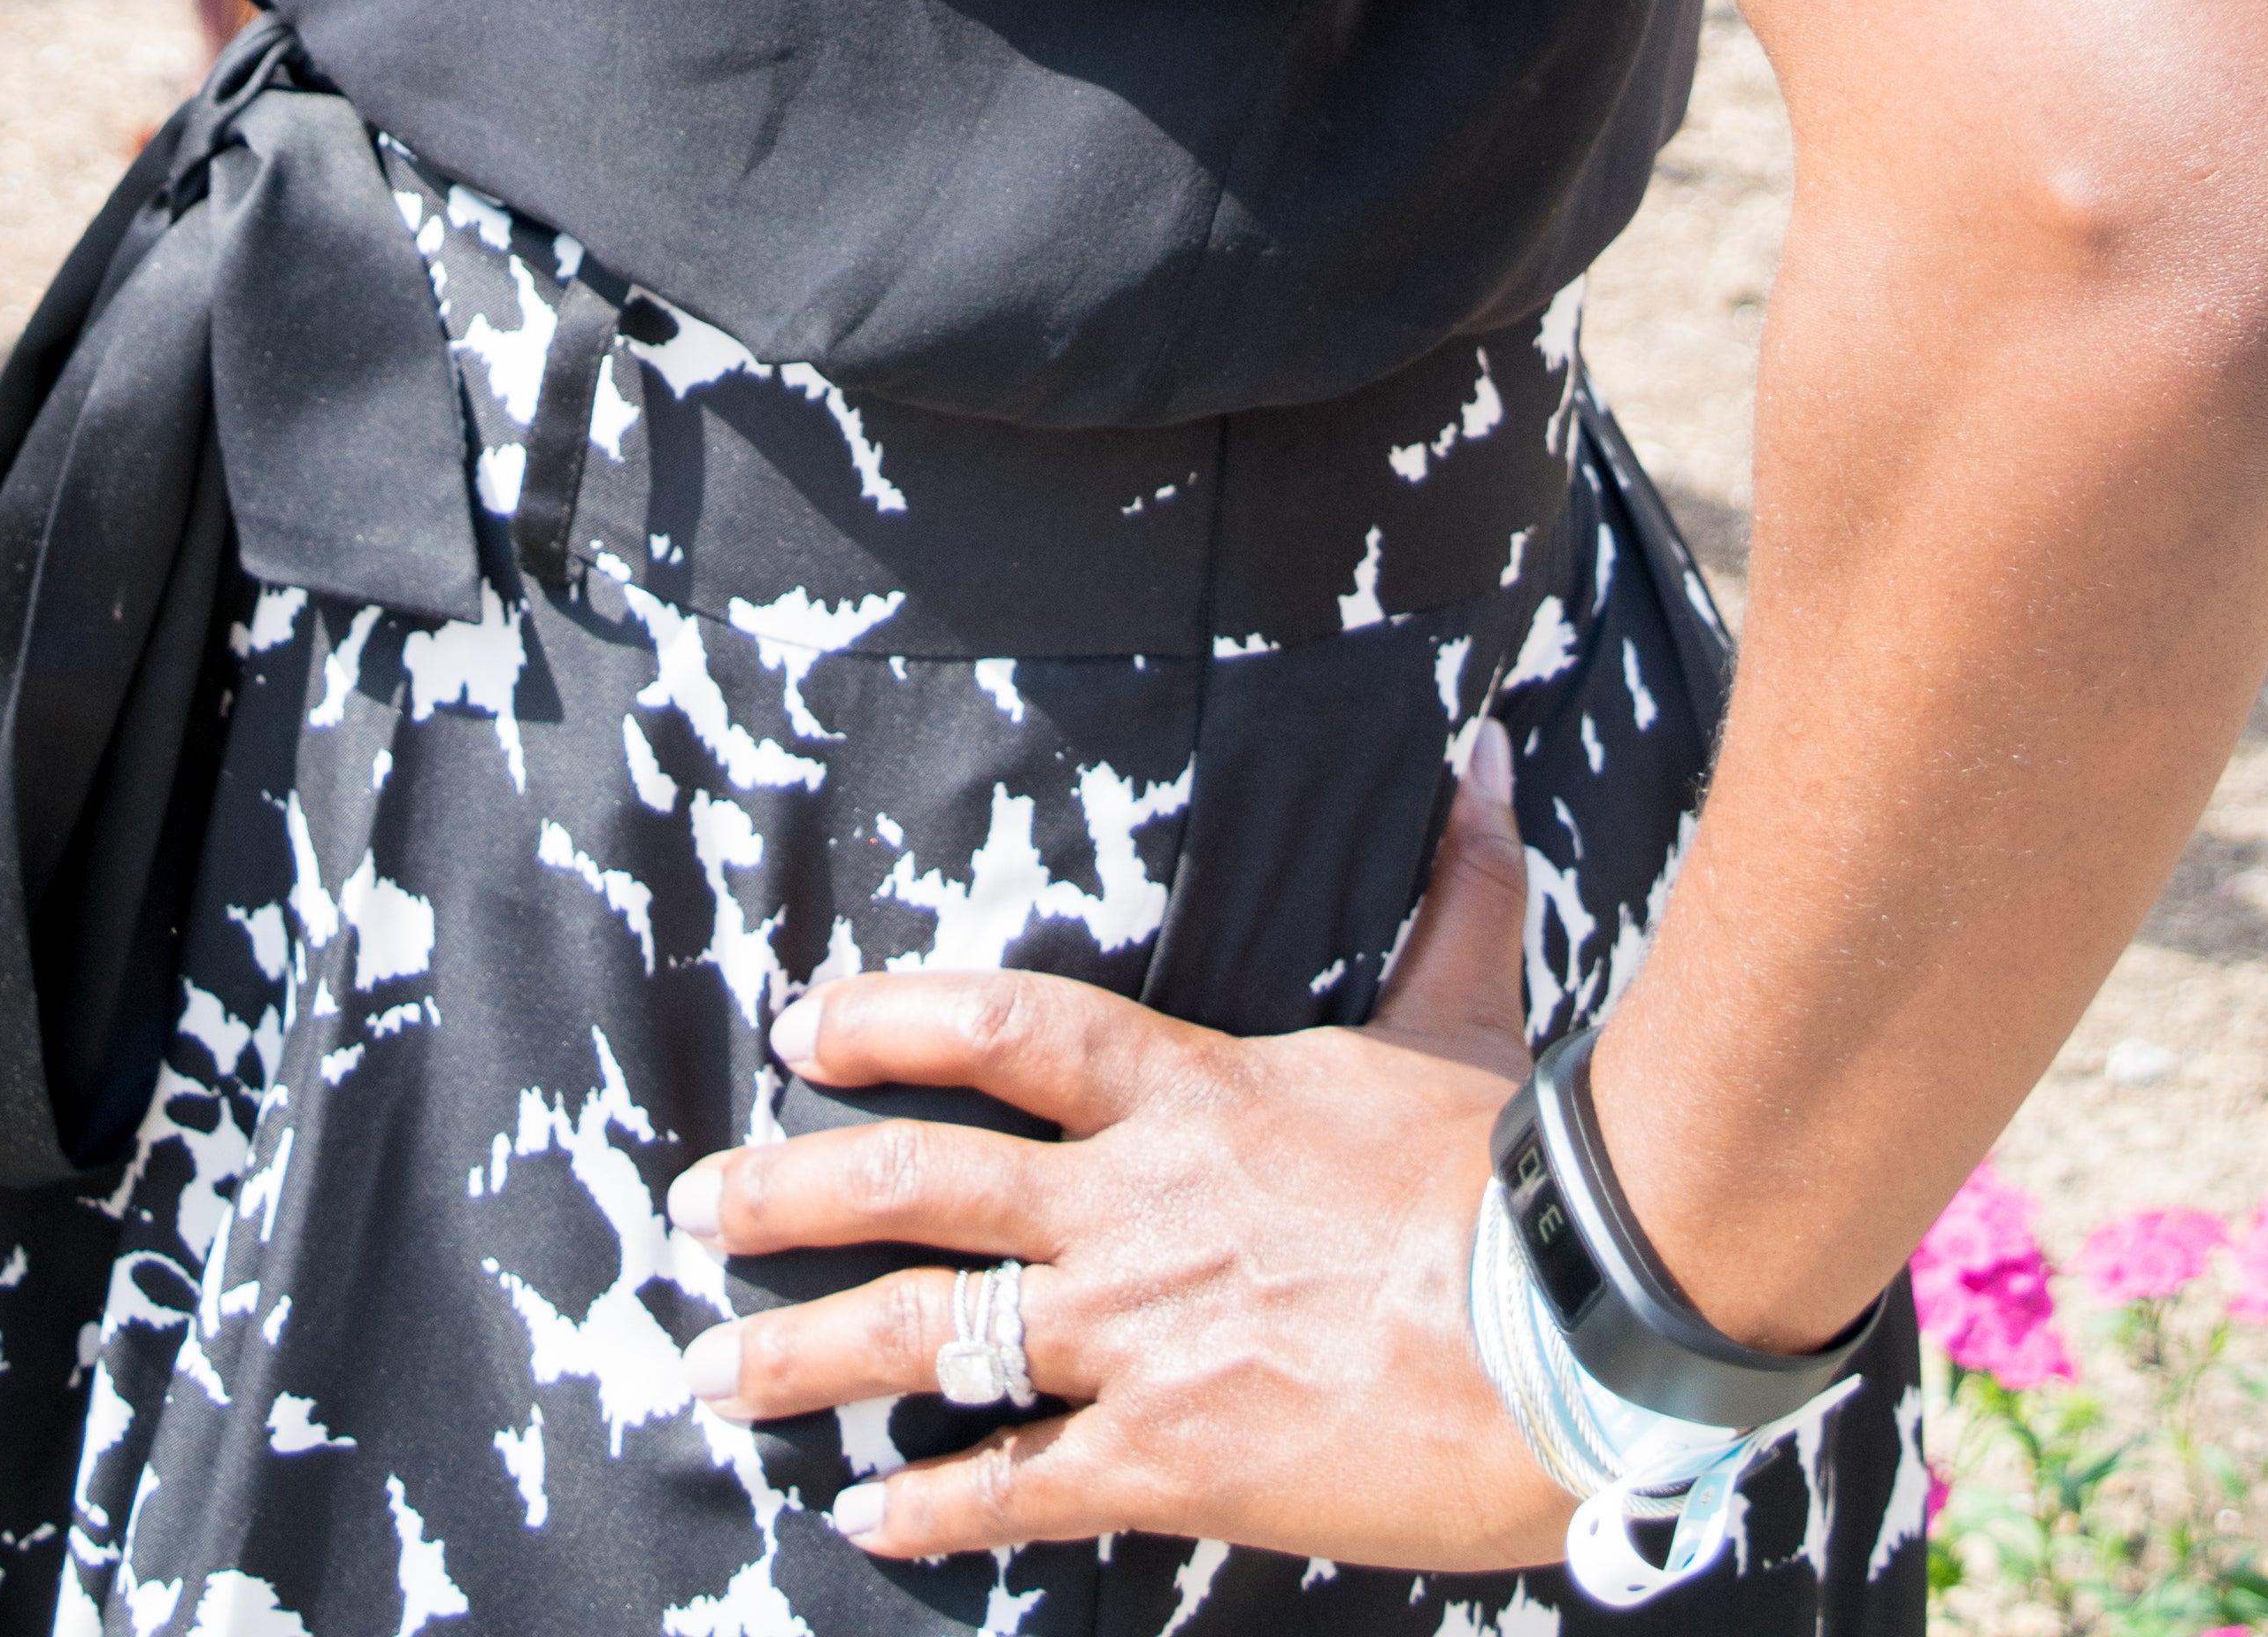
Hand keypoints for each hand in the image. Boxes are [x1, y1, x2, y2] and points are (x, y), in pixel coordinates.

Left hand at [666, 719, 1569, 1575]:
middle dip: (793, 1191)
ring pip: (935, 1336)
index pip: (1005, 1030)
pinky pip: (1019, 1485)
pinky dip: (932, 1507)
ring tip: (711, 1368)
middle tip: (692, 1204)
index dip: (892, 1020)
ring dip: (810, 1353)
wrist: (1574, 1325)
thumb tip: (1490, 747)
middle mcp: (1138, 1208)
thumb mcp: (1470, 1011)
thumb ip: (1457, 885)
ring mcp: (1144, 1336)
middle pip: (925, 1184)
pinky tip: (863, 1520)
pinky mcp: (1177, 1459)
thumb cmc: (1522, 1172)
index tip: (802, 1027)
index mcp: (1195, 1094)